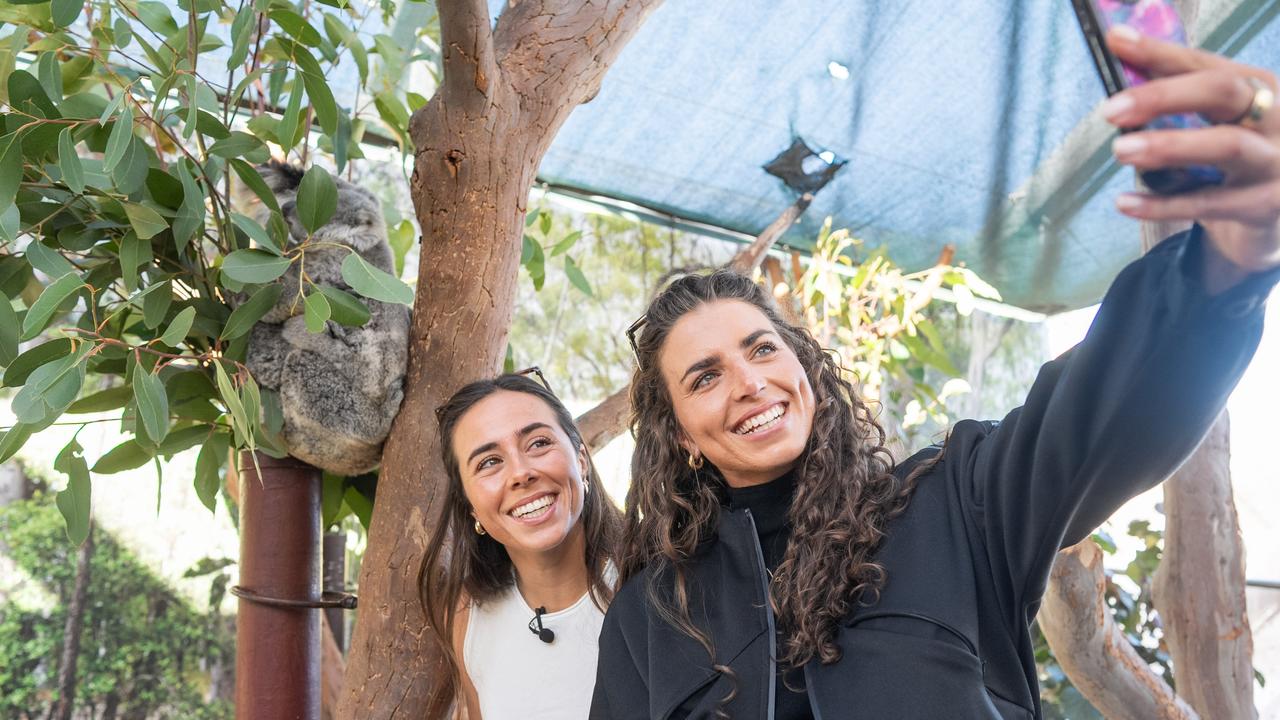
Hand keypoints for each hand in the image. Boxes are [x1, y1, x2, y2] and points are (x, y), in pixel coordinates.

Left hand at [1101, 26, 1279, 277]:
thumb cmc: (1229, 164)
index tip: (1116, 41)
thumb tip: (1118, 63)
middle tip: (1112, 109)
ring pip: (1226, 145)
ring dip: (1169, 146)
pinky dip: (1163, 205)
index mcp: (1258, 87)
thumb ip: (1172, 101)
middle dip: (1164, 95)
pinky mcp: (1265, 205)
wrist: (1264, 223)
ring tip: (1120, 149)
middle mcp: (1276, 117)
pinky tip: (1125, 203)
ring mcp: (1275, 161)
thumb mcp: (1210, 125)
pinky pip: (1210, 203)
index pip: (1205, 63)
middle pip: (1224, 92)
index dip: (1160, 52)